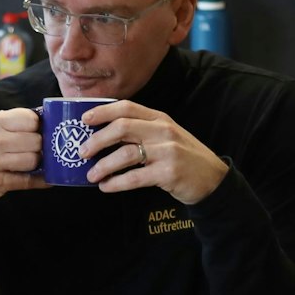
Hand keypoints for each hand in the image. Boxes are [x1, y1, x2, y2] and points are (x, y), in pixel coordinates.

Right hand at [0, 108, 48, 203]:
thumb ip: (17, 121)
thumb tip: (49, 120)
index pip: (31, 120)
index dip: (38, 127)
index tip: (36, 132)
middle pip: (35, 141)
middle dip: (39, 146)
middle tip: (34, 150)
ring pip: (33, 160)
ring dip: (37, 163)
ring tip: (30, 162)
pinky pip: (28, 181)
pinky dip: (41, 180)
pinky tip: (45, 178)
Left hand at [78, 101, 228, 204]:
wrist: (212, 179)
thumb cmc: (183, 157)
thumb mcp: (166, 136)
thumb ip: (141, 131)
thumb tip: (103, 136)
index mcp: (160, 118)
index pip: (127, 107)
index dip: (102, 112)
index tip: (84, 120)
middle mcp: (163, 131)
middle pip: (122, 128)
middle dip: (97, 140)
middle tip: (82, 152)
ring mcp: (167, 152)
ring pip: (125, 154)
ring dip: (103, 166)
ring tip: (91, 175)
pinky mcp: (168, 173)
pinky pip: (135, 178)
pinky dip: (116, 183)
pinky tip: (106, 187)